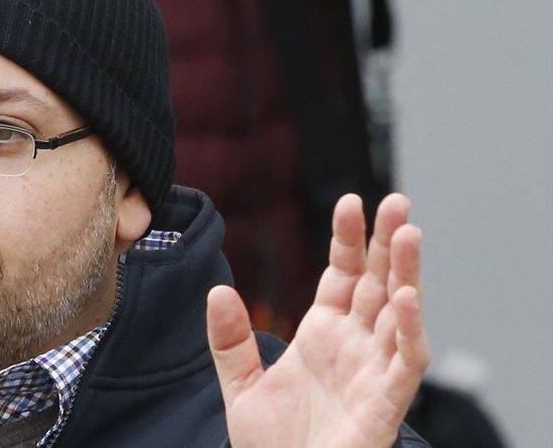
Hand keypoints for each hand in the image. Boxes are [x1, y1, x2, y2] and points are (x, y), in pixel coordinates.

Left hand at [207, 194, 429, 447]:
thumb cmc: (272, 446)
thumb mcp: (241, 386)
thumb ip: (230, 340)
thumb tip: (216, 290)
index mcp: (322, 334)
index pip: (342, 275)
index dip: (348, 240)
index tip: (350, 203)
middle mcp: (354, 346)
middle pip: (377, 283)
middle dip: (387, 243)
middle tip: (396, 202)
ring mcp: (373, 371)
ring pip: (398, 313)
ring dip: (406, 273)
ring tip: (408, 232)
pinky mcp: (386, 402)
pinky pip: (406, 362)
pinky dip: (409, 331)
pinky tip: (406, 298)